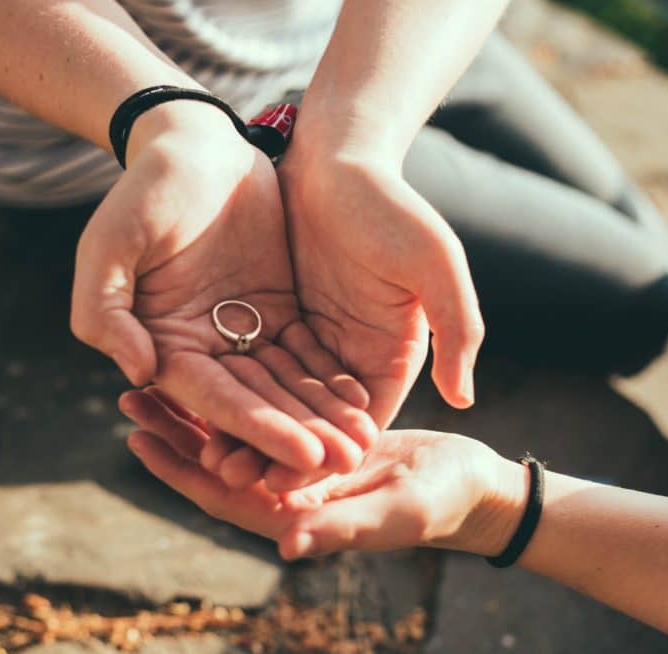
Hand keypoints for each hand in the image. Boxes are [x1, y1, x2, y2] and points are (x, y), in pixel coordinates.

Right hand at [71, 103, 377, 479]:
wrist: (195, 145)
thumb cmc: (144, 190)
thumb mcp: (109, 243)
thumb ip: (106, 311)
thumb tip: (140, 372)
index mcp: (162, 344)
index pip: (214, 399)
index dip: (259, 429)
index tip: (303, 455)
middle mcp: (203, 349)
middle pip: (257, 402)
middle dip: (300, 435)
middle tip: (347, 462)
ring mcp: (242, 331)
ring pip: (286, 385)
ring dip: (322, 416)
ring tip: (361, 444)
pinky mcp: (278, 311)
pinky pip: (308, 351)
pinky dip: (331, 378)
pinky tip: (364, 402)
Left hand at [120, 388, 524, 560]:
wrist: (469, 481)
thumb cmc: (439, 504)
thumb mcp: (394, 514)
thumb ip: (342, 527)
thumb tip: (285, 546)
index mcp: (293, 512)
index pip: (221, 494)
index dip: (177, 470)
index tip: (134, 440)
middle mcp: (286, 486)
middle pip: (217, 459)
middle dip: (172, 430)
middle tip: (127, 394)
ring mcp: (299, 458)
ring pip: (238, 430)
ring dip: (198, 406)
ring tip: (157, 371)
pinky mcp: (315, 431)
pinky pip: (268, 407)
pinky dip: (241, 386)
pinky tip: (218, 354)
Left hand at [227, 149, 480, 488]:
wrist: (340, 156)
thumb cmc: (393, 205)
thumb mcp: (436, 263)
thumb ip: (457, 329)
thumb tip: (465, 398)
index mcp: (394, 356)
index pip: (359, 422)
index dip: (327, 456)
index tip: (292, 485)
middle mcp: (353, 356)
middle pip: (315, 419)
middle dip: (279, 453)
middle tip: (239, 484)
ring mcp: (315, 339)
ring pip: (280, 397)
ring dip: (251, 428)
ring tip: (215, 459)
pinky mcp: (281, 319)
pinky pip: (255, 362)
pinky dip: (234, 387)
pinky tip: (201, 411)